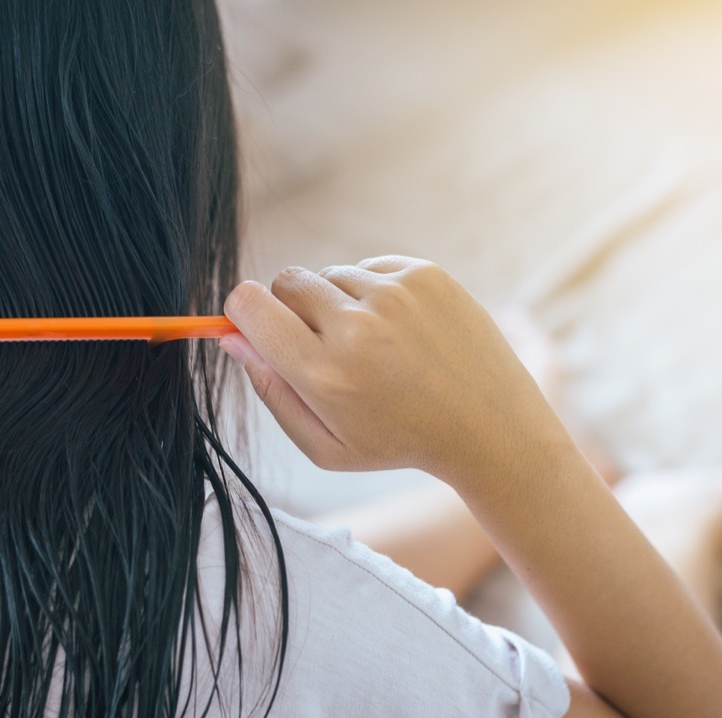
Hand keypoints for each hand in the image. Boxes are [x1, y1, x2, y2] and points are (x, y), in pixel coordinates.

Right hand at [220, 256, 559, 481]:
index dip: (244, 313)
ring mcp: (394, 295)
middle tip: (323, 346)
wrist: (490, 427)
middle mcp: (356, 327)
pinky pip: (369, 267)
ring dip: (337, 303)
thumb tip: (231, 337)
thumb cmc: (398, 442)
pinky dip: (374, 293)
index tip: (257, 328)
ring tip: (373, 346)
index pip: (249, 305)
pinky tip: (399, 331)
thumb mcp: (325, 445)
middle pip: (284, 282)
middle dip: (291, 309)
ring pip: (329, 275)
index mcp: (323, 373)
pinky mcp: (425, 274)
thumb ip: (271, 391)